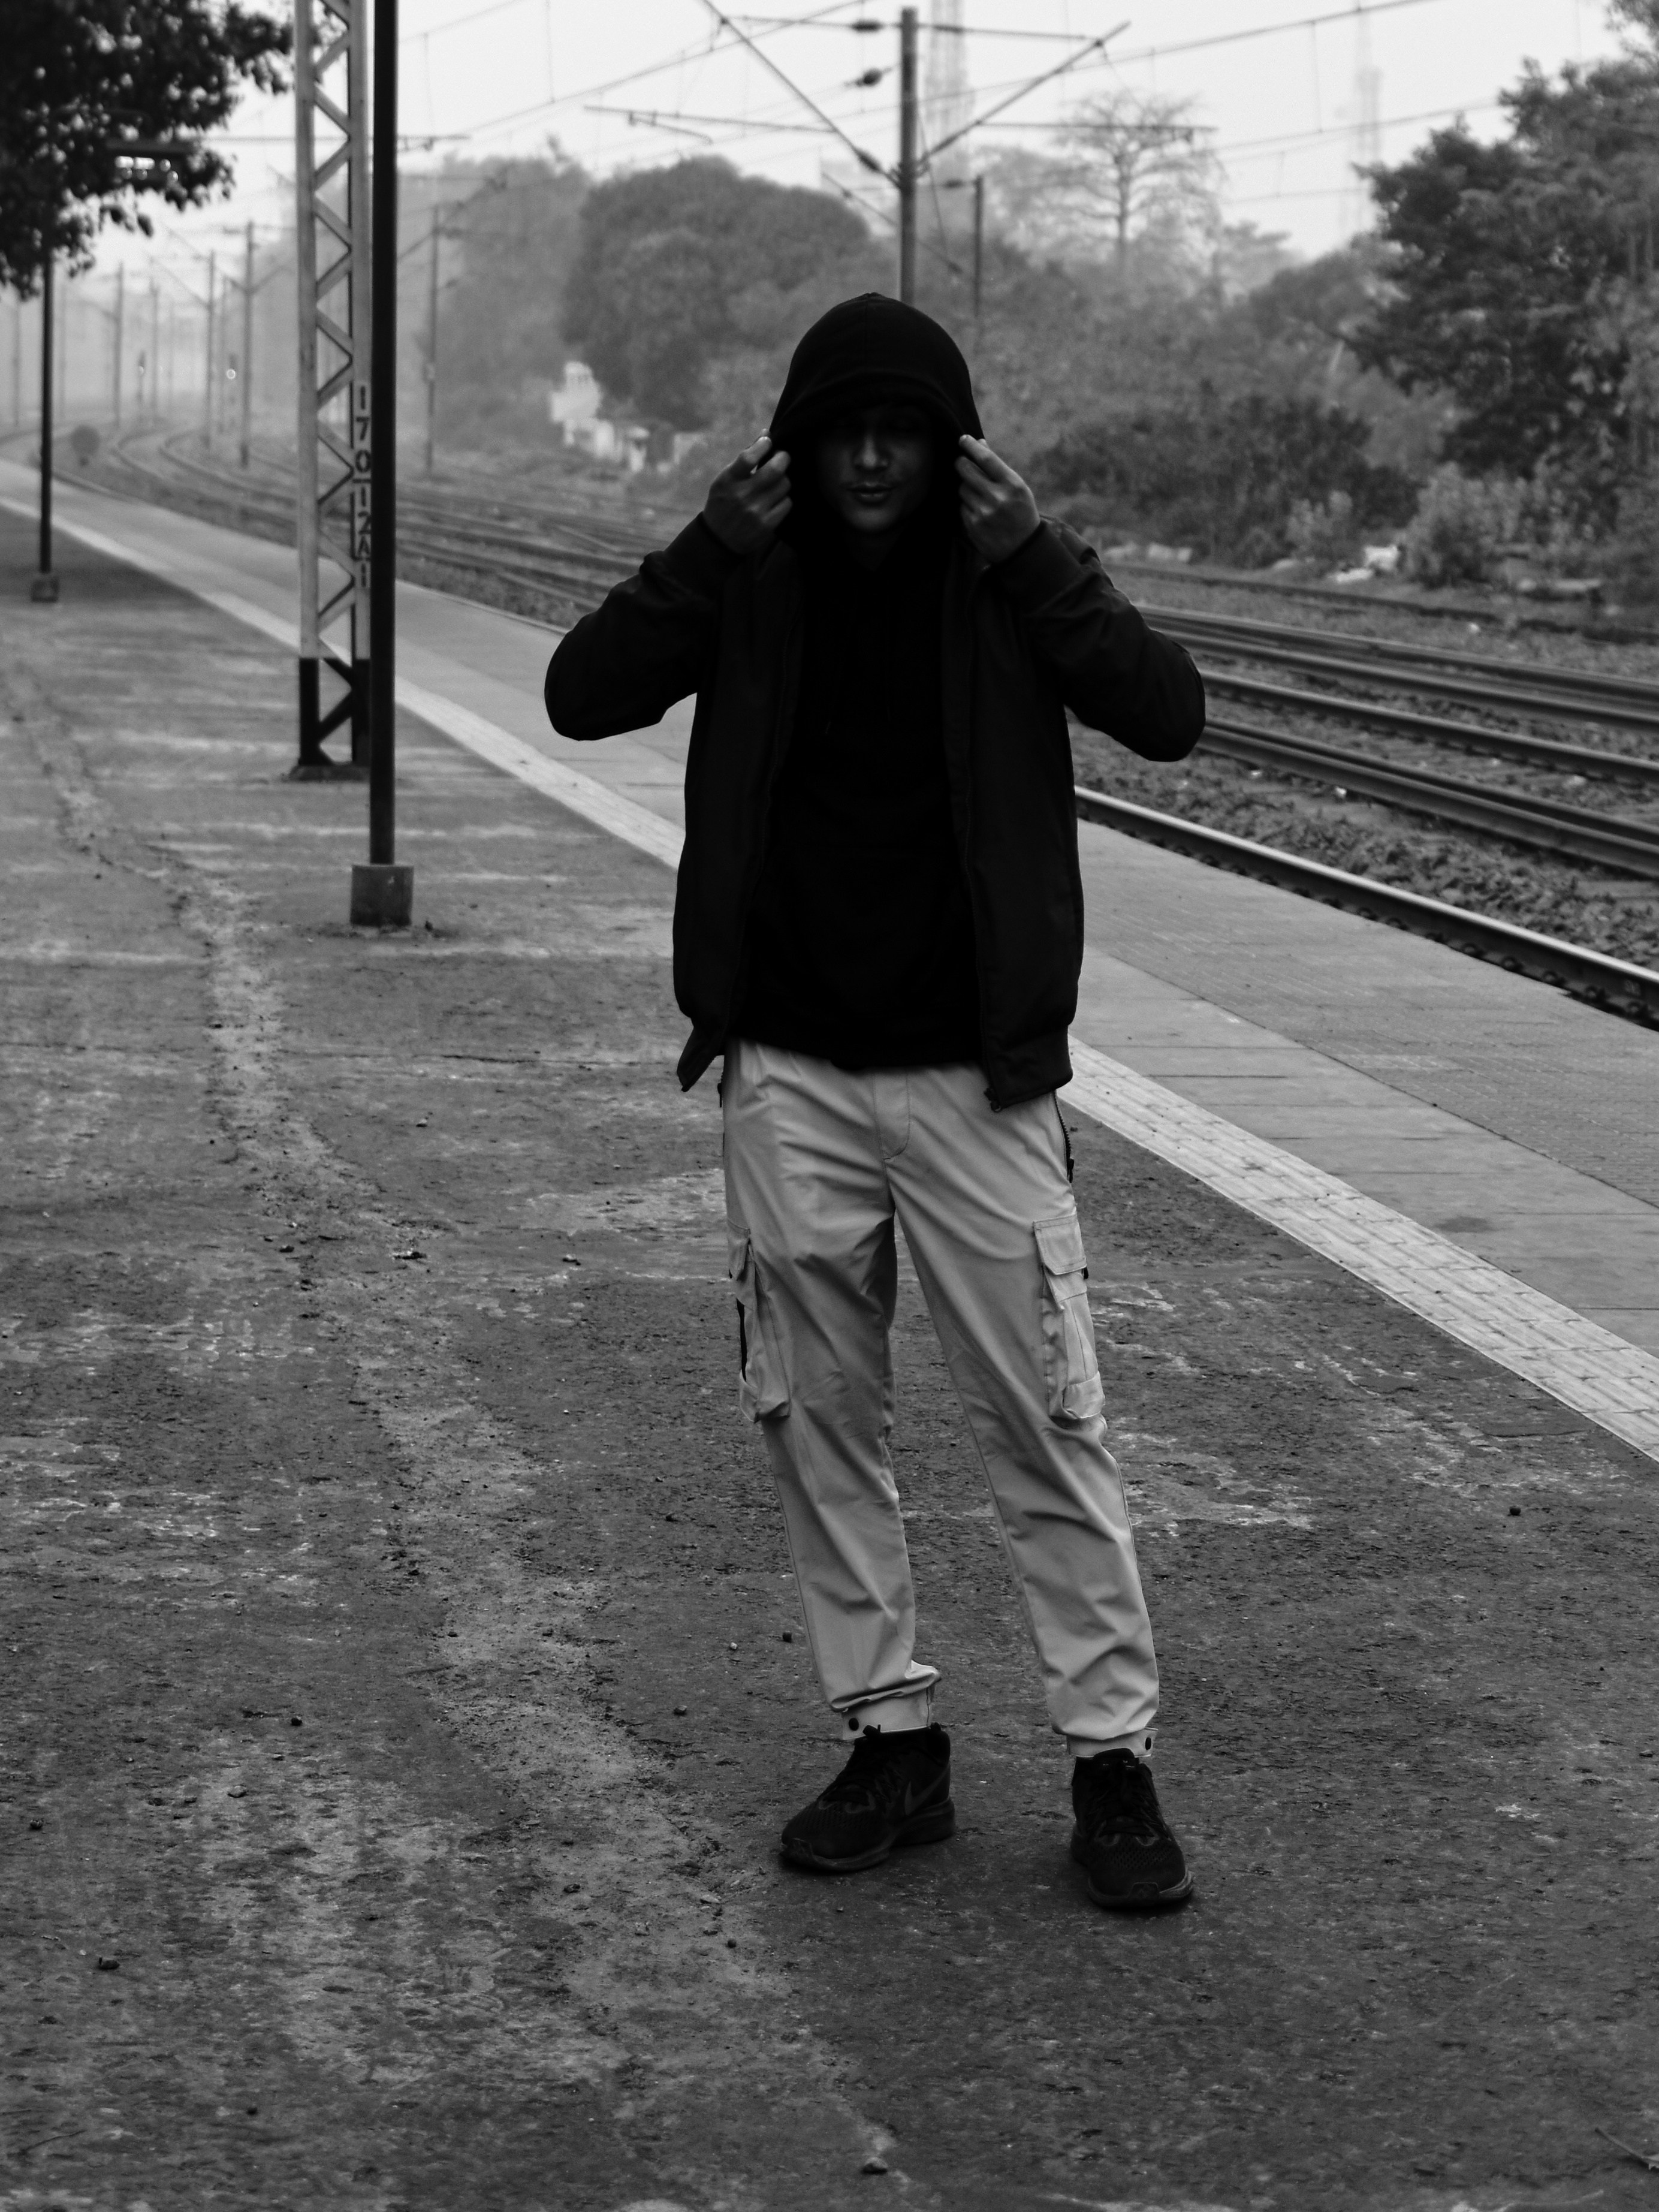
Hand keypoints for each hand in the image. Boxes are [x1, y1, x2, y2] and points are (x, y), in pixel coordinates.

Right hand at [702, 434, 791, 554]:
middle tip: (783, 457)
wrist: (719, 539)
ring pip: (784, 485)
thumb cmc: (724, 502)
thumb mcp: (725, 479)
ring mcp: (756, 512)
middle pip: (775, 470)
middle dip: (784, 458)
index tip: (768, 441)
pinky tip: (776, 500)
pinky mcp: (767, 525)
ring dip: (783, 480)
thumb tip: (766, 434)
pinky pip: (787, 503)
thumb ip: (745, 458)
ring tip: (776, 482)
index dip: (763, 445)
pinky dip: (784, 498)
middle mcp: (742, 496)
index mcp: (728, 481)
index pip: (749, 457)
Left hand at [956, 435, 1041, 562]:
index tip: (963, 439)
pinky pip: (961, 506)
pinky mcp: (972, 526)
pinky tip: (980, 512)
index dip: (971, 446)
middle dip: (962, 463)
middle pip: (966, 470)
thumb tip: (979, 444)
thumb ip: (998, 467)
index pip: (986, 459)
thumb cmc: (1020, 512)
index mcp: (1013, 485)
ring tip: (980, 495)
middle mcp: (997, 498)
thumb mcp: (1017, 488)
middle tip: (963, 463)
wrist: (1022, 548)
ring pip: (962, 488)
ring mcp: (983, 513)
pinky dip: (967, 506)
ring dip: (967, 487)